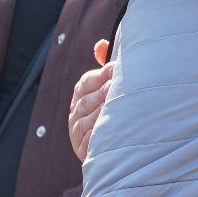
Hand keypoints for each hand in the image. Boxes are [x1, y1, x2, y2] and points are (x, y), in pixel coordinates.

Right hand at [69, 41, 113, 159]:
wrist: (121, 146)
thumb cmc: (117, 110)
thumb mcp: (111, 88)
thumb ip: (106, 69)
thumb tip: (101, 44)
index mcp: (81, 97)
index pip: (85, 83)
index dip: (99, 76)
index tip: (114, 68)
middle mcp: (76, 115)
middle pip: (84, 102)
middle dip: (100, 93)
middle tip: (115, 86)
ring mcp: (78, 134)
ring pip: (83, 122)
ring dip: (97, 113)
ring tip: (111, 105)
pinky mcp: (84, 151)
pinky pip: (86, 144)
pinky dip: (93, 137)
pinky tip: (103, 131)